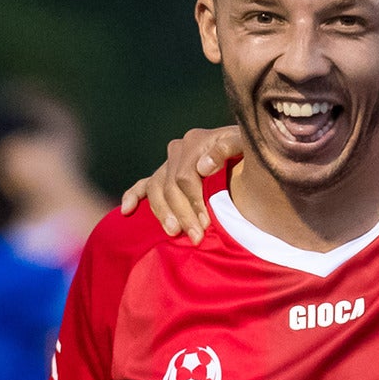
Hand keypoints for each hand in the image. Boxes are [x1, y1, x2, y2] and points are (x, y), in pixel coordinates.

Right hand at [117, 125, 244, 241]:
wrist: (252, 153)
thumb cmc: (252, 153)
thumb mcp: (245, 145)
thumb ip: (227, 149)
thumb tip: (203, 167)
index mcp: (196, 141)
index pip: (185, 176)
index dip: (194, 202)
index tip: (206, 224)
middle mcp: (178, 149)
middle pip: (170, 186)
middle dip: (183, 214)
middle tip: (196, 238)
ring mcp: (169, 162)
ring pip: (155, 189)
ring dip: (163, 213)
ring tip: (174, 233)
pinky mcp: (164, 174)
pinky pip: (142, 185)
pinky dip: (132, 197)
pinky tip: (126, 212)